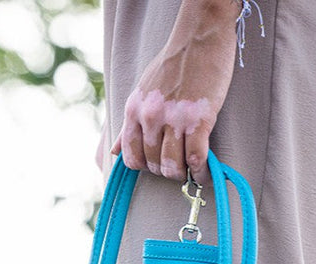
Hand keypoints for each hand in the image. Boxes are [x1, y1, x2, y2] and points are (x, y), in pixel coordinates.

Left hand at [112, 0, 239, 183]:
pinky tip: (203, 169)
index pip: (130, 157)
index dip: (143, 167)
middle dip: (165, 170)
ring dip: (182, 173)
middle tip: (177, 166)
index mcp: (134, 111)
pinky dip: (200, 169)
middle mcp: (150, 118)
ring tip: (190, 169)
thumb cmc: (172, 64)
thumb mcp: (141, 92)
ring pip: (172, 165)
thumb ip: (129, 124)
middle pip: (153, 164)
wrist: (198, 38)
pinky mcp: (199, 119)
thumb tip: (113, 152)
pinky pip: (196, 157)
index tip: (155, 164)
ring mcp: (174, 119)